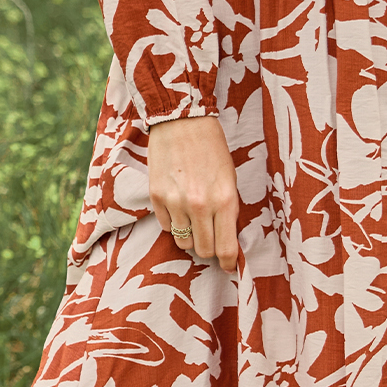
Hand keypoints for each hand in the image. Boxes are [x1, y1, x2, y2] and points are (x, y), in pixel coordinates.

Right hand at [148, 115, 238, 271]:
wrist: (182, 121)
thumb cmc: (212, 149)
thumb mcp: (230, 179)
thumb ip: (229, 210)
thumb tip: (226, 239)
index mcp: (225, 200)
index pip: (227, 248)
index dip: (229, 262)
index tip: (229, 265)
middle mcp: (200, 205)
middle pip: (203, 250)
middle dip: (209, 249)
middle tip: (211, 239)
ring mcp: (175, 202)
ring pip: (183, 242)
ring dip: (190, 237)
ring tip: (194, 220)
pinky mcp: (156, 197)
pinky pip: (165, 226)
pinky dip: (173, 223)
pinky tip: (179, 207)